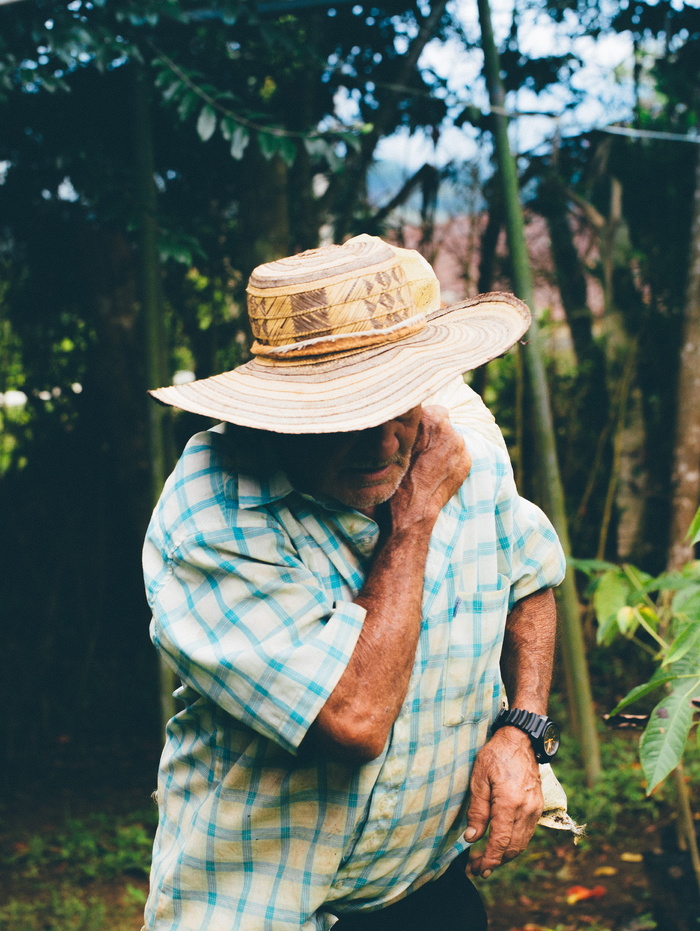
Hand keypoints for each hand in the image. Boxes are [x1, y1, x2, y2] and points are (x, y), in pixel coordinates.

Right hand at [389, 405, 470, 530]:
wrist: (409, 508)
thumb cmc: (394, 475)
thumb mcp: (390, 443)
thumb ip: (402, 426)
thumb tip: (399, 418)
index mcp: (427, 417)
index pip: (432, 409)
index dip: (422, 422)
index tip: (415, 434)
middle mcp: (447, 428)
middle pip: (443, 422)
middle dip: (434, 432)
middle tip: (420, 450)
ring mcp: (459, 445)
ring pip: (452, 438)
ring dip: (443, 446)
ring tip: (427, 463)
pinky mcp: (467, 461)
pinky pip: (459, 454)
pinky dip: (451, 460)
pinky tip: (437, 472)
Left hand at [464, 727, 543, 877]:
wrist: (521, 739)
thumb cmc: (496, 755)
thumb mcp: (479, 778)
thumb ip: (477, 810)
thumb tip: (471, 838)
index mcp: (509, 802)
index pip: (500, 842)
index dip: (489, 860)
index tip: (477, 870)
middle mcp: (526, 810)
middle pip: (512, 848)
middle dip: (495, 862)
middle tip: (477, 869)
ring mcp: (535, 809)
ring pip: (522, 843)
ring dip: (505, 856)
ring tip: (487, 862)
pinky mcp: (538, 806)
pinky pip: (527, 833)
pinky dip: (514, 844)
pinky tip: (501, 844)